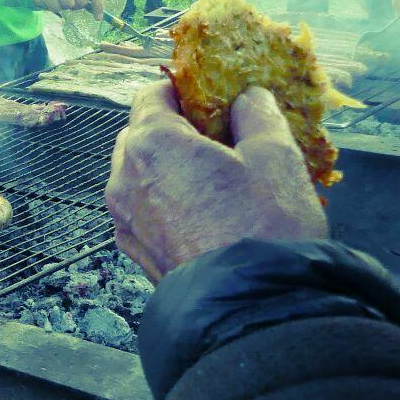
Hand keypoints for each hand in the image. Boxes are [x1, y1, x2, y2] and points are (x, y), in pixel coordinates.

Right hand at [32, 0, 103, 18]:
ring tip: (62, 1)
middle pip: (82, 0)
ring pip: (69, 4)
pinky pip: (57, 8)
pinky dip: (57, 9)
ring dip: (67, 7)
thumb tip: (99, 16)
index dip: (98, 5)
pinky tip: (54, 1)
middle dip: (78, 6)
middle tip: (72, 3)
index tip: (98, 18)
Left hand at [107, 84, 327, 282]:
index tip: (211, 96)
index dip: (183, 89)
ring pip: (140, 174)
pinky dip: (167, 202)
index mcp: (151, 144)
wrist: (252, 309)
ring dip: (170, 167)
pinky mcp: (137, 252)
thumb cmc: (264, 228)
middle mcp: (124, 179)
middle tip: (221, 137)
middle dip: (175, 129)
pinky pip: (145, 211)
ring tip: (219, 178)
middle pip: (141, 134)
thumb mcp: (275, 156)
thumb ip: (257, 116)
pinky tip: (207, 211)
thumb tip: (248, 99)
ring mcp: (126, 219)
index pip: (151, 94)